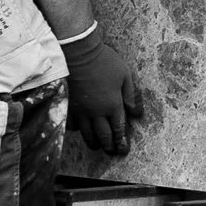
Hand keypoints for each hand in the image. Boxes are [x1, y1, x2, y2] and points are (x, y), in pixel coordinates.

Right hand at [63, 31, 144, 159]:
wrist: (78, 53)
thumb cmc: (104, 61)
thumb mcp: (125, 74)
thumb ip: (132, 95)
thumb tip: (137, 113)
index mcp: (113, 105)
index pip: (119, 128)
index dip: (121, 140)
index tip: (123, 149)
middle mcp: (97, 112)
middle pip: (103, 134)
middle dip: (109, 145)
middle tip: (111, 152)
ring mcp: (81, 110)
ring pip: (87, 133)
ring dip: (93, 142)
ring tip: (96, 146)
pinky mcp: (68, 105)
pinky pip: (71, 124)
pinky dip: (76, 130)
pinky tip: (78, 130)